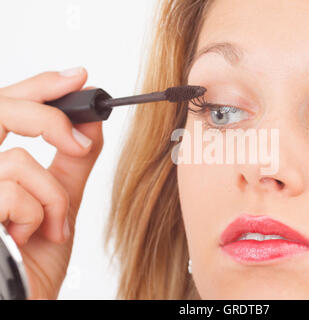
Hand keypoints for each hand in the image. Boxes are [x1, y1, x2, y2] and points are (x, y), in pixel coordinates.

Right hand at [0, 67, 103, 298]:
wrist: (25, 297)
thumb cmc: (36, 257)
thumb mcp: (61, 201)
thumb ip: (73, 161)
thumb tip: (93, 121)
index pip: (5, 107)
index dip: (39, 86)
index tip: (79, 76)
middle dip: (46, 117)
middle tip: (77, 139)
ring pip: (17, 161)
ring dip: (51, 198)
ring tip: (51, 227)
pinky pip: (11, 192)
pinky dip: (37, 216)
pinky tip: (29, 238)